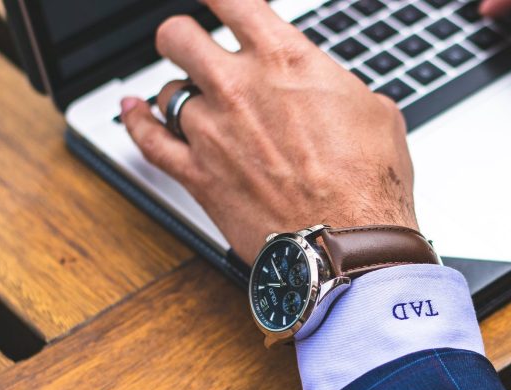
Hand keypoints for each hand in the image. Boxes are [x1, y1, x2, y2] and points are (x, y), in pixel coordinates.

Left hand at [120, 0, 416, 263]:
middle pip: (177, 35)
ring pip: (167, 90)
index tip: (216, 1)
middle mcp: (238, 86)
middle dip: (185, 39)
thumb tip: (333, 92)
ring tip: (195, 104)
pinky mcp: (197, 175)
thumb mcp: (377, 114)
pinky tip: (133, 111)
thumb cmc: (369, 185)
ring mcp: (211, 130)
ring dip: (180, 94)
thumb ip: (338, 88)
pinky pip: (148, 140)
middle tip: (196, 49)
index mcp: (285, 58)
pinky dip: (137, 122)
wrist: (349, 245)